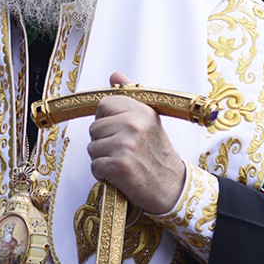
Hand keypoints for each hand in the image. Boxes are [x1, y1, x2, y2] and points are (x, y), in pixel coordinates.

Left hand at [86, 71, 186, 214]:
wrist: (171, 188)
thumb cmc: (158, 156)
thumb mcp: (149, 121)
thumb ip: (130, 97)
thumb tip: (115, 75)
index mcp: (142, 111)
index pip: (104, 104)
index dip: (105, 120)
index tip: (117, 130)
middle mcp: (134, 124)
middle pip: (94, 128)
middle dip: (103, 142)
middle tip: (123, 151)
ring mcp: (127, 144)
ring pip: (92, 148)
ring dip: (102, 159)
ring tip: (123, 162)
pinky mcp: (120, 165)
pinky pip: (95, 166)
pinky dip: (103, 174)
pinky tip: (120, 175)